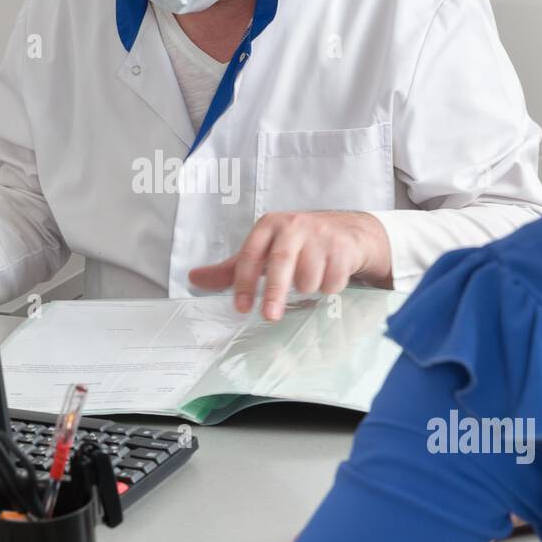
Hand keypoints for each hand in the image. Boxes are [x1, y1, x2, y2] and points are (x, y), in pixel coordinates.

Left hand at [188, 210, 393, 320]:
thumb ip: (232, 268)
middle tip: (270, 316)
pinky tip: (328, 277)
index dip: (243, 283)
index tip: (242, 308)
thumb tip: (194, 278)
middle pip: (280, 262)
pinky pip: (332, 281)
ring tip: (309, 280)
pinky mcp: (343, 247)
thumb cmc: (297, 243)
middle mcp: (294, 225)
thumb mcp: (264, 250)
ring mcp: (321, 235)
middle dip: (274, 292)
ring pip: (308, 277)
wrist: (347, 231)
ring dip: (307, 288)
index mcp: (269, 225)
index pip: (250, 255)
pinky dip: (328, 288)